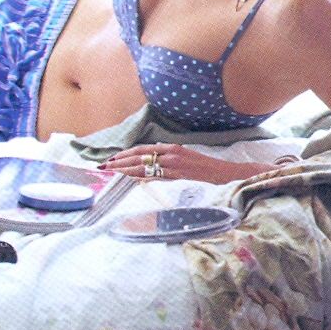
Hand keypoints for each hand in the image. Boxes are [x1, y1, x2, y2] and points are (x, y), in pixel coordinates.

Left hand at [101, 142, 263, 185]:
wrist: (228, 174)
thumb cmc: (207, 170)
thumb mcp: (185, 160)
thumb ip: (169, 162)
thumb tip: (151, 167)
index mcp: (172, 148)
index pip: (142, 150)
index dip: (125, 154)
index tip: (111, 159)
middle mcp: (171, 154)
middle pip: (139, 157)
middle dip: (119, 162)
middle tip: (103, 166)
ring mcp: (175, 165)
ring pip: (143, 166)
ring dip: (124, 170)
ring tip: (110, 173)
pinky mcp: (179, 176)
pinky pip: (156, 177)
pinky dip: (141, 178)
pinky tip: (129, 181)